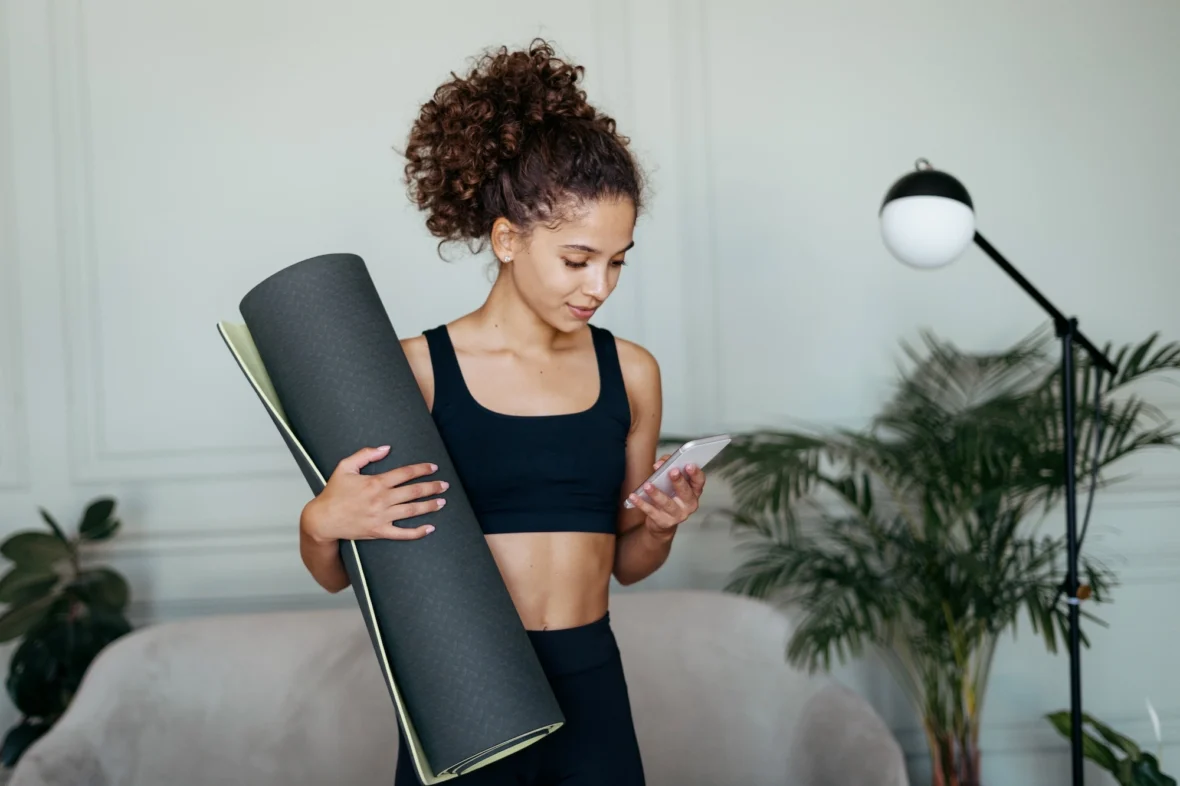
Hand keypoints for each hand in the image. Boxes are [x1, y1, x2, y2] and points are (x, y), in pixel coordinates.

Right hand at [300, 445, 446, 543]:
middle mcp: (381, 499)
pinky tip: (430, 528)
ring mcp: (381, 517)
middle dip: (432, 487)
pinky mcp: (379, 531)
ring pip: (412, 510)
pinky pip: (402, 533)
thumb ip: (365, 455)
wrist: (323, 519)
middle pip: (413, 491)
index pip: (405, 474)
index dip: (421, 469)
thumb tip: (386, 448)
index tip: (433, 468)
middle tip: (445, 485)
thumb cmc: (333, 492)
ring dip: (429, 506)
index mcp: (375, 482)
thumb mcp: (344, 467)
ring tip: (442, 502)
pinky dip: (418, 532)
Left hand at [626, 454, 706, 537]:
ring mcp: (678, 515)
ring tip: (647, 485)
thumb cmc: (668, 494)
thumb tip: (660, 464)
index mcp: (694, 491)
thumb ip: (667, 466)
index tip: (689, 465)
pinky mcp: (664, 522)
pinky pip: (651, 512)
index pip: (699, 482)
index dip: (695, 473)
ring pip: (667, 503)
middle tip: (672, 471)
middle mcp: (689, 504)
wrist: (662, 522)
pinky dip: (641, 503)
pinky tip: (633, 496)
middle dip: (679, 481)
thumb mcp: (670, 481)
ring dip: (657, 493)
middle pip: (685, 492)